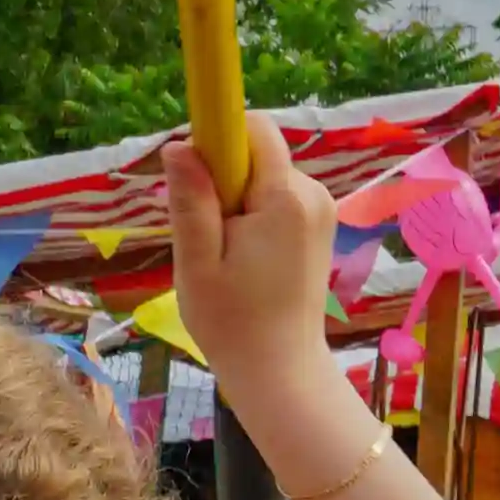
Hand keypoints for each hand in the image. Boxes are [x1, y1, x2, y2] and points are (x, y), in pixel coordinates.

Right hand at [167, 116, 340, 418]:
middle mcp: (313, 194)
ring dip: (234, 201)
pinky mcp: (317, 225)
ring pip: (263, 177)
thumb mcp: (198, 261)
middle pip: (256, 153)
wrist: (281, 370)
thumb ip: (191, 200)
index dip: (217, 138)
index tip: (193, 176)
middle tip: (207, 235)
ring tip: (225, 254)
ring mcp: (321, 210)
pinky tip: (242, 258)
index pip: (255, 128)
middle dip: (222, 178)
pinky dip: (251, 216)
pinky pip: (275, 198)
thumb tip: (179, 143)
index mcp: (286, 198)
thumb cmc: (233, 323)